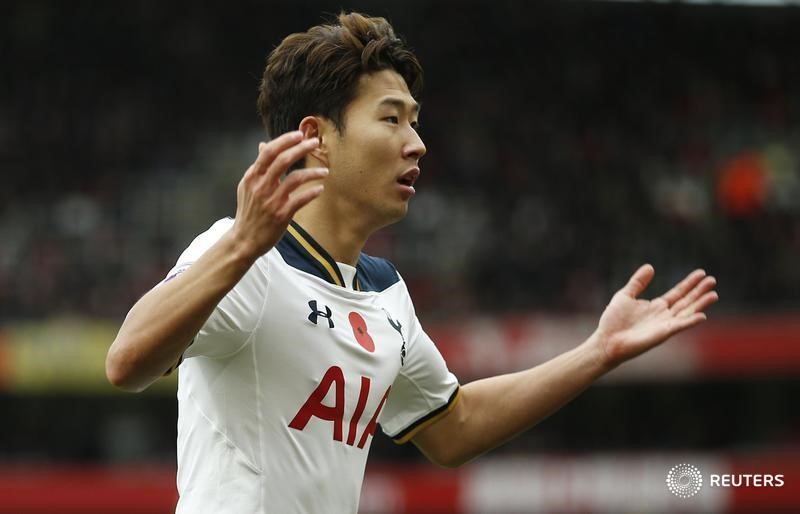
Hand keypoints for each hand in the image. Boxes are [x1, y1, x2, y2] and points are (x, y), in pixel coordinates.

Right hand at [230, 131, 327, 258]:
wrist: (244, 240)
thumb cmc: (248, 212)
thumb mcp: (248, 186)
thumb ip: (258, 167)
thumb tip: (262, 145)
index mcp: (252, 177)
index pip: (269, 152)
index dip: (285, 140)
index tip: (299, 135)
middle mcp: (261, 186)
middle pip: (283, 160)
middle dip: (301, 148)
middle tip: (315, 143)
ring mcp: (271, 200)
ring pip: (295, 178)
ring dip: (313, 173)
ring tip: (325, 172)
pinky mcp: (281, 215)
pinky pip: (300, 199)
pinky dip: (312, 193)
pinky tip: (319, 189)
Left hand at [594, 264, 717, 368]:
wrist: (606, 340)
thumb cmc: (613, 320)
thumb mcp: (625, 295)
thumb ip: (638, 282)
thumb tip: (651, 267)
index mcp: (657, 306)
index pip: (678, 293)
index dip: (689, 283)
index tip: (701, 273)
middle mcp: (664, 315)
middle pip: (686, 301)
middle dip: (699, 291)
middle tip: (712, 280)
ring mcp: (665, 325)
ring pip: (687, 312)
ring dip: (700, 304)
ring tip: (713, 294)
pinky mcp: (662, 334)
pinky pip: (679, 326)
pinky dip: (690, 321)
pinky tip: (702, 315)